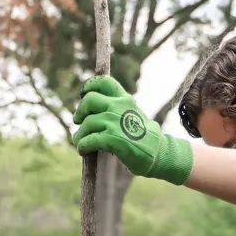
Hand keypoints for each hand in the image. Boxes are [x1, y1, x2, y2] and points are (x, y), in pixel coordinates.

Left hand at [72, 76, 193, 184]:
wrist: (158, 153)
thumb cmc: (143, 137)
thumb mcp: (133, 114)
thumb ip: (116, 108)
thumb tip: (90, 110)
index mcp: (125, 99)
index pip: (104, 82)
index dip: (89, 86)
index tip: (83, 95)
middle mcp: (119, 107)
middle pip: (89, 100)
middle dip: (80, 111)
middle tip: (78, 120)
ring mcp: (115, 122)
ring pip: (86, 123)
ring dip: (80, 134)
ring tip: (80, 141)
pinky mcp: (112, 139)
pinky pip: (88, 140)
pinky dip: (82, 146)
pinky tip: (84, 150)